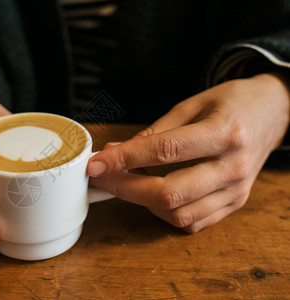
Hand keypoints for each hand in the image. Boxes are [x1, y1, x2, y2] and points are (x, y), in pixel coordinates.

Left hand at [88, 73, 289, 231]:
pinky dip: (165, 213)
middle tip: (101, 178)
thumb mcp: (191, 104)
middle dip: (125, 188)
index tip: (96, 163)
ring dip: (143, 202)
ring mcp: (237, 190)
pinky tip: (153, 195)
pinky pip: (193, 222)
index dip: (125, 159)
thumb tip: (115, 153)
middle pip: (169, 193)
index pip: (165, 151)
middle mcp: (232, 167)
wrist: (273, 113)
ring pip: (179, 214)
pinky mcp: (235, 203)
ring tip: (127, 182)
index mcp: (224, 133)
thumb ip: (155, 132)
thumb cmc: (231, 103)